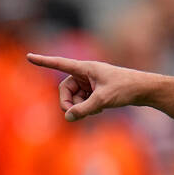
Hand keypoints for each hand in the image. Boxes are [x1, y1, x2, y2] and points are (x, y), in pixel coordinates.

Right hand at [26, 53, 149, 121]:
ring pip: (75, 96)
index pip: (60, 63)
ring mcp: (91, 82)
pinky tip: (100, 110)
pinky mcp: (97, 89)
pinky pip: (84, 99)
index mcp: (85, 68)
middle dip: (69, 102)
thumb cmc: (125, 89)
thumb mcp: (103, 100)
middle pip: (66, 88)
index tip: (29, 57)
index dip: (44, 62)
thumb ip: (84, 109)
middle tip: (75, 114)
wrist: (144, 90)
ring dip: (80, 106)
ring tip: (95, 111)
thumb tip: (68, 117)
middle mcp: (86, 72)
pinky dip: (88, 106)